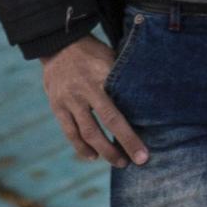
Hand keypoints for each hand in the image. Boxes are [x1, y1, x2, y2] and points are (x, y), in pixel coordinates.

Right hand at [40, 33, 147, 166]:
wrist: (59, 43)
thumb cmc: (94, 54)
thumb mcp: (112, 59)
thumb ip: (123, 81)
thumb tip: (149, 104)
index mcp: (101, 78)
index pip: (117, 115)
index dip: (130, 137)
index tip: (143, 156)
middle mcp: (83, 90)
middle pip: (102, 127)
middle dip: (118, 149)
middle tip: (133, 163)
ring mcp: (68, 99)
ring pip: (85, 133)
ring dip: (102, 152)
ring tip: (118, 162)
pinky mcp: (56, 106)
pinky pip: (69, 132)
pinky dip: (81, 147)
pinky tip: (93, 156)